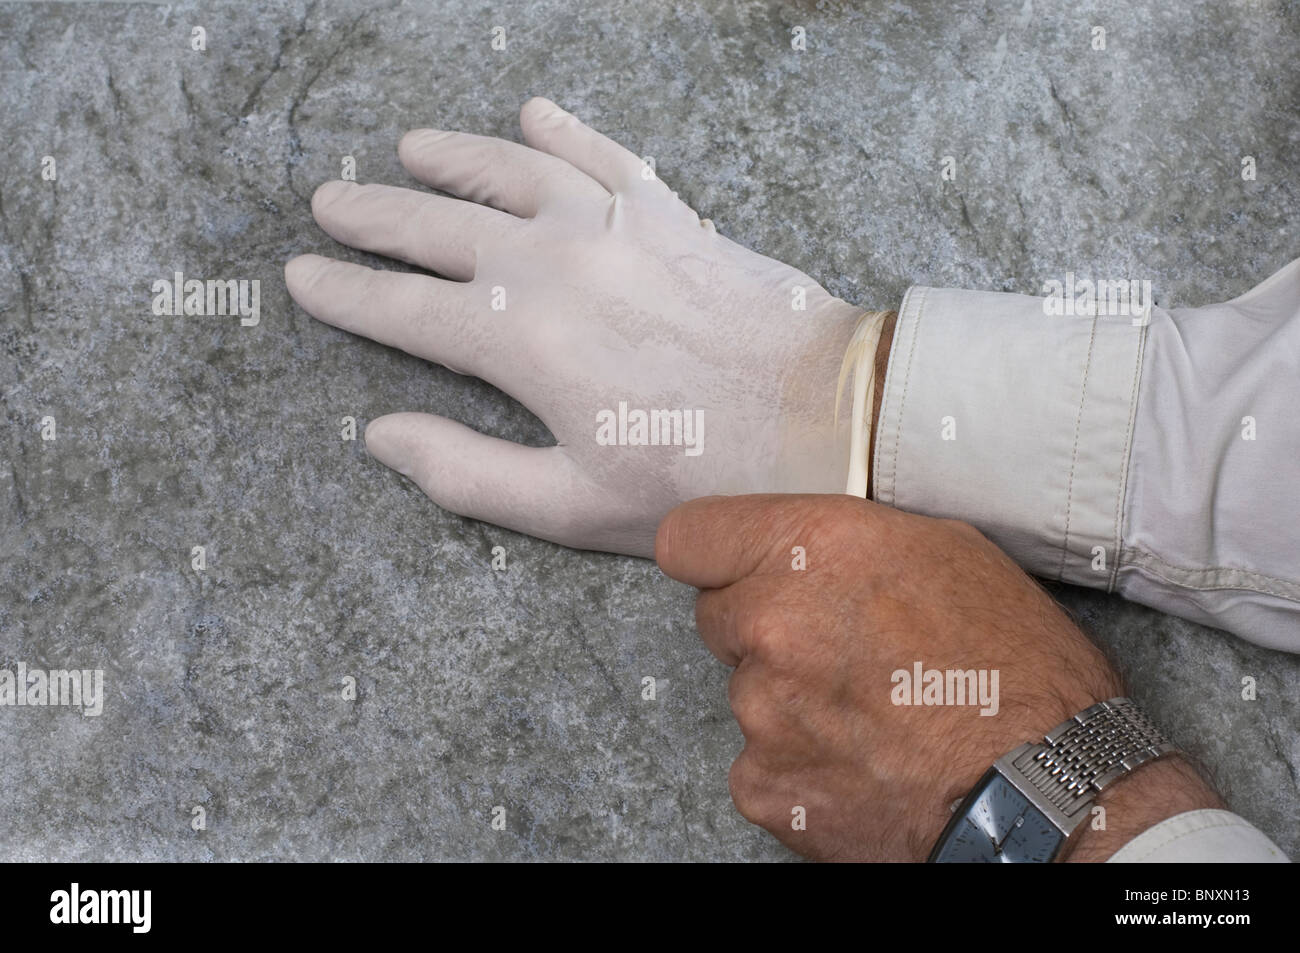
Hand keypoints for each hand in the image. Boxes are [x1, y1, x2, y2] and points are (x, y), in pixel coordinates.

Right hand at [286, 98, 866, 556]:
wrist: (826, 417)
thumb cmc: (703, 475)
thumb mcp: (574, 504)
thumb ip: (466, 470)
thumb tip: (379, 436)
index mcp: (520, 341)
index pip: (404, 311)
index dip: (345, 295)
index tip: (301, 277)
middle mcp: (553, 264)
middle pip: (438, 227)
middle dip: (375, 216)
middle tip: (329, 203)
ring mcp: (612, 225)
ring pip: (509, 172)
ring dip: (451, 159)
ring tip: (407, 150)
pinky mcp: (668, 212)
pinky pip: (600, 153)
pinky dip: (562, 131)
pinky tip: (532, 114)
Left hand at [655, 493, 1220, 860]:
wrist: (1049, 788)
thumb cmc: (1017, 666)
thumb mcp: (946, 551)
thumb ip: (848, 543)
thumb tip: (807, 554)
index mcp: (808, 549)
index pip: (689, 538)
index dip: (714, 555)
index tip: (733, 570)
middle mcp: (770, 623)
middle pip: (719, 618)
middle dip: (765, 629)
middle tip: (839, 651)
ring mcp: (760, 710)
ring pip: (746, 693)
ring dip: (790, 701)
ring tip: (873, 714)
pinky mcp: (765, 785)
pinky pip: (760, 763)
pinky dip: (800, 765)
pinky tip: (863, 762)